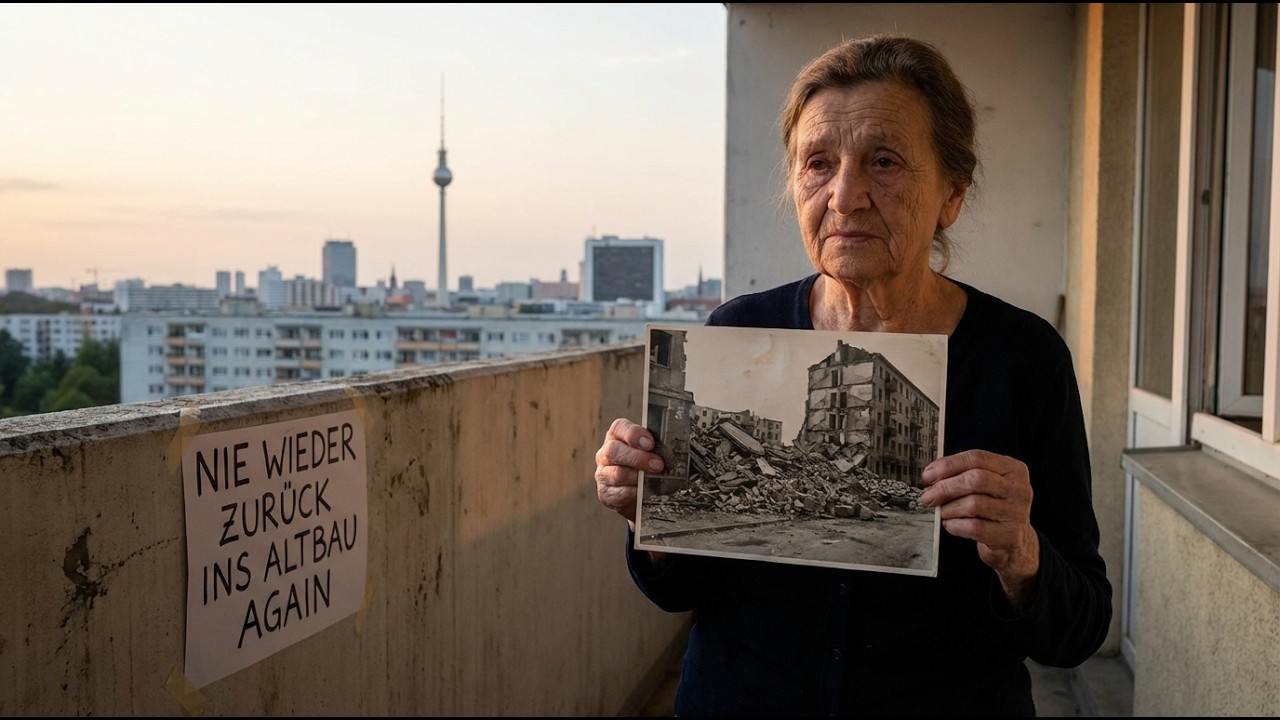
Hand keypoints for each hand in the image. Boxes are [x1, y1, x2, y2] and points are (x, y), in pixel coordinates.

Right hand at [594, 417, 664, 527]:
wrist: (641, 494)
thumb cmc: (648, 467)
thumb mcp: (653, 452)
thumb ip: (657, 446)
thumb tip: (673, 447)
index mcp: (617, 437)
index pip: (619, 428)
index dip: (634, 434)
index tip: (650, 443)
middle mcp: (606, 454)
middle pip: (614, 451)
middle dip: (638, 458)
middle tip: (658, 465)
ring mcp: (604, 474)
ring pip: (617, 474)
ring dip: (638, 477)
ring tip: (655, 480)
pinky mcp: (606, 494)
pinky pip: (618, 494)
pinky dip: (633, 494)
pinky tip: (644, 493)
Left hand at [920, 449, 1039, 606]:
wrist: (1014, 541)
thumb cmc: (994, 508)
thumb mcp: (986, 486)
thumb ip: (962, 475)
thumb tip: (932, 476)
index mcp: (1013, 469)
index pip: (977, 458)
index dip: (948, 465)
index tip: (929, 475)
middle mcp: (1018, 489)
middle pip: (976, 479)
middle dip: (946, 487)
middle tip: (928, 496)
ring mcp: (1016, 513)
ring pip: (973, 504)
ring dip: (949, 508)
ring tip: (943, 512)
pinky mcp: (1009, 535)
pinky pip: (974, 527)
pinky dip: (955, 525)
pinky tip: (951, 524)